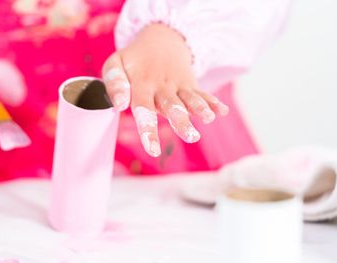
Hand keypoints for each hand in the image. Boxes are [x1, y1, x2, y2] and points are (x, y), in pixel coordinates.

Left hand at [102, 24, 228, 156]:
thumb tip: (119, 105)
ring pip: (190, 99)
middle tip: (191, 137)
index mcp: (141, 84)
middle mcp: (161, 86)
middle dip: (182, 122)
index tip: (153, 149)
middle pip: (172, 106)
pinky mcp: (190, 85)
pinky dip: (213, 102)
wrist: (162, 40)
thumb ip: (114, 84)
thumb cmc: (133, 61)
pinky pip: (203, 93)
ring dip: (200, 109)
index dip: (148, 129)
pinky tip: (222, 111)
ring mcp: (178, 85)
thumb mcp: (115, 64)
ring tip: (209, 119)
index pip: (143, 108)